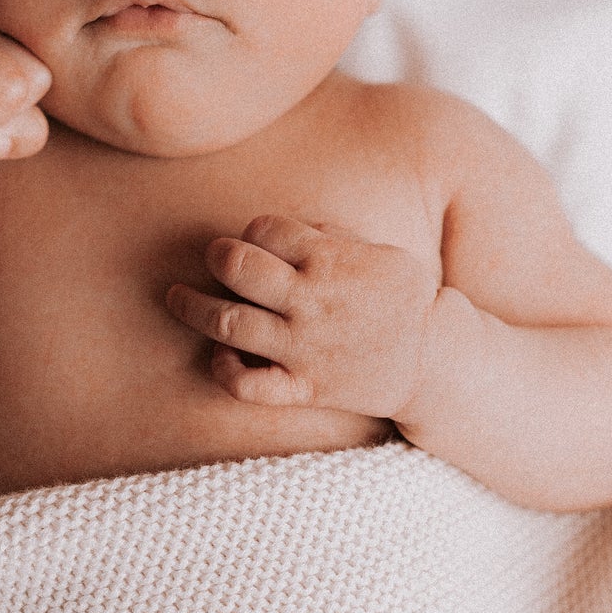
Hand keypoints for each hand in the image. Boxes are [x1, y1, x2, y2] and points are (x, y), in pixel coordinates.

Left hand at [165, 215, 441, 417]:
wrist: (435, 360)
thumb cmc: (405, 297)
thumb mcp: (378, 249)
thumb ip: (330, 233)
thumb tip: (290, 226)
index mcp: (329, 259)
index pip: (264, 228)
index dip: (253, 230)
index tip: (256, 239)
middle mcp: (309, 300)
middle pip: (236, 265)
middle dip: (216, 255)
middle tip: (215, 258)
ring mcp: (301, 346)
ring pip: (226, 322)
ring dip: (191, 306)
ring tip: (176, 298)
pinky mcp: (303, 386)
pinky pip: (247, 384)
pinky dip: (224, 370)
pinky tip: (221, 356)